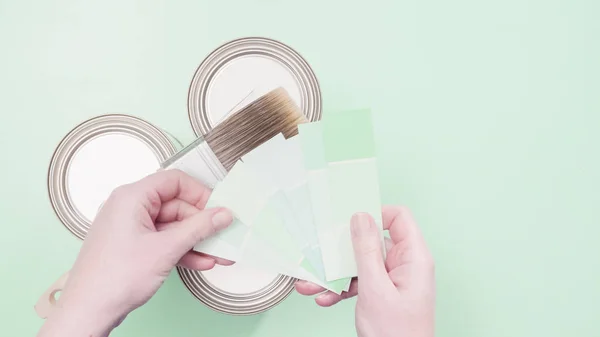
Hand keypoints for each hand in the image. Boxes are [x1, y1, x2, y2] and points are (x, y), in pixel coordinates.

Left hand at [37, 169, 232, 336]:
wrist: (89, 311)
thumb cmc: (113, 279)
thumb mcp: (166, 249)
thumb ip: (199, 228)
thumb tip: (221, 214)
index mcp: (132, 197)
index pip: (174, 181)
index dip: (199, 193)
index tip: (217, 209)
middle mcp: (129, 207)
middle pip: (176, 205)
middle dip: (201, 223)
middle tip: (222, 234)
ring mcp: (130, 227)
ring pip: (172, 225)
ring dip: (195, 239)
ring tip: (217, 252)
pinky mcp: (133, 246)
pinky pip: (164, 240)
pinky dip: (182, 249)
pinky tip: (200, 261)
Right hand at [295, 206, 434, 336]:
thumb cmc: (398, 334)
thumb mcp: (375, 288)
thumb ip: (366, 251)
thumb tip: (361, 217)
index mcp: (413, 257)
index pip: (398, 218)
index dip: (374, 214)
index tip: (348, 220)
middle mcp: (404, 265)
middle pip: (371, 242)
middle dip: (341, 251)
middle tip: (320, 253)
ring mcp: (392, 280)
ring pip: (360, 265)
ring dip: (334, 274)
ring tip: (310, 284)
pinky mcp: (381, 294)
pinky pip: (358, 282)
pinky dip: (340, 290)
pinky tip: (324, 298)